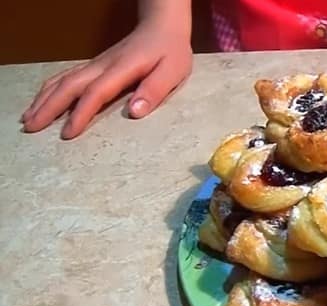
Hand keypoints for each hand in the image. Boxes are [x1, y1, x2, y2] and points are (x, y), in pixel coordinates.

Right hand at [22, 20, 192, 138]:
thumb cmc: (169, 51)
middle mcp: (103, 65)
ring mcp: (96, 64)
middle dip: (49, 107)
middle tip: (31, 128)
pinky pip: (66, 76)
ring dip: (44, 99)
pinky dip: (50, 89)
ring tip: (28, 118)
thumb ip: (155, 90)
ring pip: (63, 80)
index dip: (81, 113)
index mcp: (122, 69)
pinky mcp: (95, 65)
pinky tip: (41, 100)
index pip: (96, 92)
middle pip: (69, 86)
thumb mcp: (173, 71)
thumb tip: (135, 111)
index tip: (68, 133)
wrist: (161, 26)